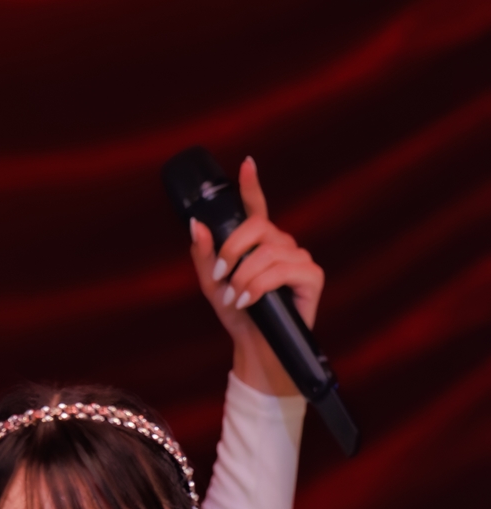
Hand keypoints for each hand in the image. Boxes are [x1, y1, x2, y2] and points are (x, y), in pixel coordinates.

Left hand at [188, 158, 325, 388]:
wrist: (256, 344)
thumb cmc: (238, 313)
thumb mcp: (212, 284)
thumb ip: (204, 255)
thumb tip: (195, 225)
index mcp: (259, 243)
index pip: (256, 209)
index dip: (251, 186)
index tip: (247, 164)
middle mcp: (282, 245)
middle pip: (259, 227)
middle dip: (232, 249)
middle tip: (220, 275)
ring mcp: (299, 259)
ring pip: (269, 252)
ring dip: (244, 276)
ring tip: (235, 298)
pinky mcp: (312, 277)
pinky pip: (284, 271)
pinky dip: (261, 285)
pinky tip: (249, 301)